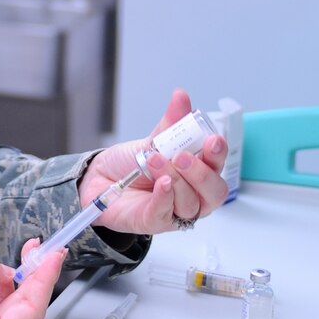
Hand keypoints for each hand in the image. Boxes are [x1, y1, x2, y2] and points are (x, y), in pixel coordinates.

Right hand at [0, 242, 64, 318]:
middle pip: (26, 310)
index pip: (32, 309)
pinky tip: (4, 274)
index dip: (46, 278)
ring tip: (26, 254)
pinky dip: (5, 292)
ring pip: (14, 310)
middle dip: (35, 276)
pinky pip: (0, 313)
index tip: (55, 255)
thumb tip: (6, 269)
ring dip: (21, 282)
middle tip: (42, 248)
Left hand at [79, 88, 227, 233]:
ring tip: (155, 160)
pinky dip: (165, 196)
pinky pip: (166, 213)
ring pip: (190, 202)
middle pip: (214, 192)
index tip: (211, 140)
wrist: (100, 178)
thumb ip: (171, 123)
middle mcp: (192, 194)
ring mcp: (175, 211)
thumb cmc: (132, 164)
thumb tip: (181, 96)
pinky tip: (162, 183)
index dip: (218, 154)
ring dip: (175, 179)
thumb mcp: (153, 140)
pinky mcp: (155, 222)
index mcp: (197, 172)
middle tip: (181, 155)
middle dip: (201, 172)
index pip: (217, 166)